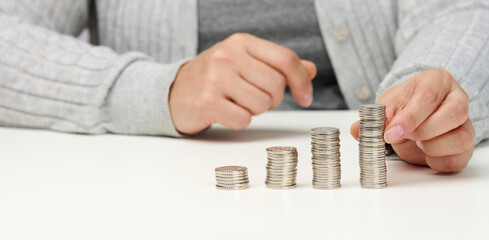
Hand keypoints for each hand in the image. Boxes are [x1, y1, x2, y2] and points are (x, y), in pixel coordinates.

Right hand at [169, 33, 316, 134]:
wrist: (173, 92)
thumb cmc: (214, 77)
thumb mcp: (245, 62)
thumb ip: (277, 65)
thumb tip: (311, 70)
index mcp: (241, 43)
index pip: (286, 59)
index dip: (301, 81)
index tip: (305, 97)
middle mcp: (228, 56)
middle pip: (276, 85)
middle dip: (272, 99)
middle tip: (255, 98)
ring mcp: (215, 78)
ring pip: (262, 104)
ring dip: (254, 110)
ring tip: (237, 103)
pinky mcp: (207, 101)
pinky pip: (244, 119)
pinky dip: (239, 121)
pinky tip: (225, 112)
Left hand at [351, 69, 474, 171]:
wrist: (415, 116)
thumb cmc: (404, 105)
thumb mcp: (387, 105)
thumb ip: (374, 117)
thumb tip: (356, 130)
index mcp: (436, 81)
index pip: (428, 96)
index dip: (409, 118)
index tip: (390, 133)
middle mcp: (457, 98)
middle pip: (453, 114)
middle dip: (422, 131)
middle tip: (405, 136)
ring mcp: (465, 122)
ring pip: (460, 138)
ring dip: (430, 146)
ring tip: (416, 141)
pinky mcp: (465, 146)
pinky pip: (456, 160)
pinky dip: (436, 161)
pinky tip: (425, 152)